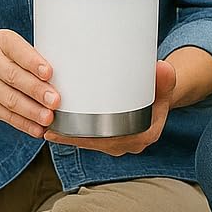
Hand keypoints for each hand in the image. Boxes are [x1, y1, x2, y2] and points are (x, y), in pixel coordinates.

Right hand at [0, 28, 59, 136]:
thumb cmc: (10, 59)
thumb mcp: (20, 49)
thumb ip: (37, 60)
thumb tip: (66, 80)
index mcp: (2, 41)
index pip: (17, 50)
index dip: (33, 62)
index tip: (49, 73)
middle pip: (13, 77)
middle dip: (36, 90)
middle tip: (55, 100)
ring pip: (9, 100)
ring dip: (31, 111)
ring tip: (48, 117)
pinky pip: (7, 116)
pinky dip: (24, 124)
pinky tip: (37, 128)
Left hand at [44, 59, 176, 155]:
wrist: (161, 98)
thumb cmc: (160, 92)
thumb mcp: (165, 85)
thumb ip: (165, 79)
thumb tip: (161, 68)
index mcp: (141, 137)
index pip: (108, 143)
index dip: (84, 139)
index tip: (65, 131)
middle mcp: (127, 144)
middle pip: (92, 143)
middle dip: (70, 136)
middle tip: (48, 124)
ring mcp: (117, 142)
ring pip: (88, 142)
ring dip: (68, 135)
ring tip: (46, 123)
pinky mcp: (109, 137)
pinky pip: (89, 138)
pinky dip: (73, 133)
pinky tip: (55, 125)